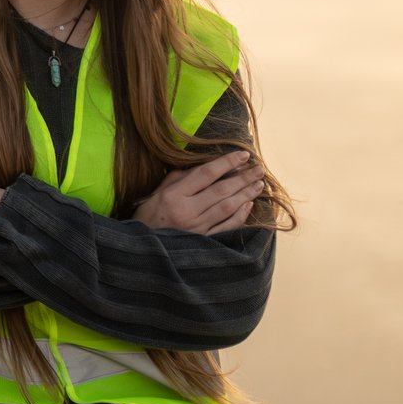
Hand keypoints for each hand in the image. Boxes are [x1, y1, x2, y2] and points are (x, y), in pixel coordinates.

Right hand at [133, 149, 264, 233]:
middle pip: (221, 190)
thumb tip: (203, 167)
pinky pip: (227, 227)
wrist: (143, 248)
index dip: (226, 163)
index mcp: (173, 195)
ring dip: (245, 195)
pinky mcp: (203, 240)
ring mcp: (197, 227)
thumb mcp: (156, 192)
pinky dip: (240, 216)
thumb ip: (179, 179)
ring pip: (228, 207)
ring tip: (259, 184)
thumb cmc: (148, 216)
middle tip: (259, 169)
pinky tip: (248, 205)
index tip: (243, 155)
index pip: (206, 174)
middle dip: (243, 178)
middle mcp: (187, 211)